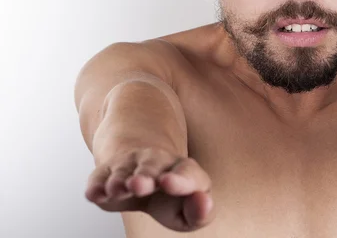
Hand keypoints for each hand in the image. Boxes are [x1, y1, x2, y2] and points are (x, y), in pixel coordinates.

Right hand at [85, 147, 214, 231]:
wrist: (140, 168)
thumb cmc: (170, 195)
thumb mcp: (190, 206)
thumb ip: (202, 212)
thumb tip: (204, 204)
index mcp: (181, 170)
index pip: (186, 173)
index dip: (180, 179)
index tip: (168, 182)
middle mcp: (155, 163)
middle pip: (152, 166)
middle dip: (146, 175)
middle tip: (141, 184)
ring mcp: (128, 166)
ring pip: (123, 171)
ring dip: (120, 180)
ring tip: (119, 189)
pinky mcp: (104, 174)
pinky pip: (98, 178)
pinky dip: (96, 185)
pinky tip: (94, 193)